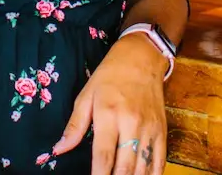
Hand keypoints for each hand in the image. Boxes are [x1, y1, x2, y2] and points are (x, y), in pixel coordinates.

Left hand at [53, 36, 167, 174]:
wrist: (141, 58)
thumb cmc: (109, 76)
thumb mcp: (86, 95)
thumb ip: (74, 126)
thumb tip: (59, 149)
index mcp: (109, 115)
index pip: (103, 156)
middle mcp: (131, 124)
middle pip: (125, 167)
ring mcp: (149, 130)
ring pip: (143, 169)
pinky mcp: (162, 131)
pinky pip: (159, 162)